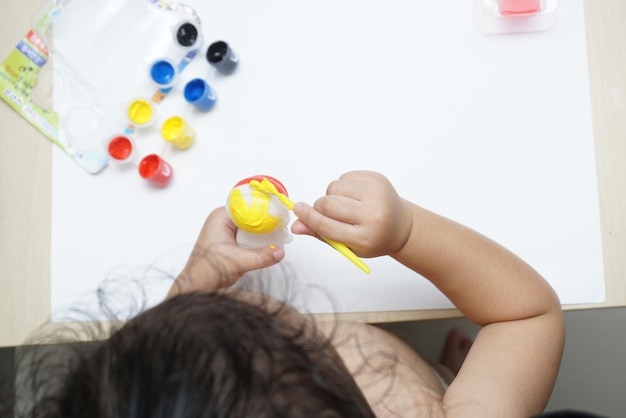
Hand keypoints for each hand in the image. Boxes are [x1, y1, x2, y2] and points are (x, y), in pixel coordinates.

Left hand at [167, 207, 284, 296]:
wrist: (196, 286)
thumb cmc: (205, 271)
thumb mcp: (237, 262)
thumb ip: (261, 256)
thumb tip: (280, 251)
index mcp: (220, 218)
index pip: (247, 206)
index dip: (264, 208)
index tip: (279, 213)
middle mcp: (223, 221)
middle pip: (251, 215)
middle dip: (266, 221)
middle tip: (282, 226)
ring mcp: (227, 231)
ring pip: (251, 226)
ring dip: (263, 232)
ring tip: (278, 235)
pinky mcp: (231, 241)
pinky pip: (249, 236)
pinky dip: (258, 240)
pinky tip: (269, 244)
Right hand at [291, 171, 412, 257]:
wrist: (401, 226)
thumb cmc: (373, 238)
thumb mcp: (348, 246)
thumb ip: (321, 234)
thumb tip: (296, 225)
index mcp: (365, 236)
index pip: (327, 225)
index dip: (309, 217)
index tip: (297, 209)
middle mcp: (373, 214)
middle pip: (328, 204)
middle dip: (320, 207)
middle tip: (328, 214)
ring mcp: (377, 194)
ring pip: (334, 187)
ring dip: (333, 196)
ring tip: (346, 206)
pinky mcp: (377, 178)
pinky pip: (345, 177)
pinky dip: (343, 186)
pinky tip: (355, 196)